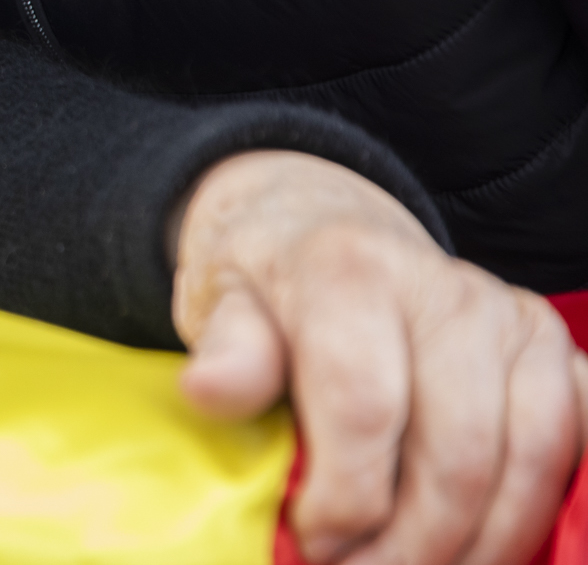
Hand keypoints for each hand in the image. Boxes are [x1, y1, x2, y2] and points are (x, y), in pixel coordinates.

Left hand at [173, 150, 586, 564]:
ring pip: (530, 458)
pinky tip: (490, 541)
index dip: (344, 500)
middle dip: (412, 543)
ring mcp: (507, 315)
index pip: (364, 407)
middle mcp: (443, 288)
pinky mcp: (549, 344)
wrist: (317, 227)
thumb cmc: (268, 285)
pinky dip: (545, 504)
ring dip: (481, 543)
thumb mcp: (221, 302)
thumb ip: (228, 350)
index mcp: (349, 271)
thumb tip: (209, 391)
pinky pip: (576, 438)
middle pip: (456, 450)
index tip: (313, 543)